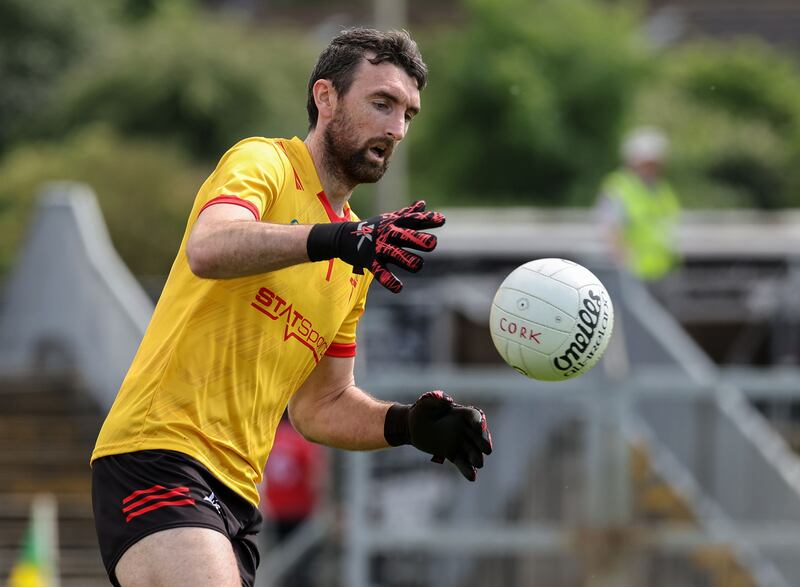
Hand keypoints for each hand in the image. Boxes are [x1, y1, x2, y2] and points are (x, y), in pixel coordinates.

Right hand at [306, 200, 444, 292]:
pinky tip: (399, 287)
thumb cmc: (373, 228)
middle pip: (406, 237)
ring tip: (417, 265)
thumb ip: (408, 214)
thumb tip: (423, 203)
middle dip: (419, 240)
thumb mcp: (390, 219)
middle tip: (432, 243)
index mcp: (395, 225)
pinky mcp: (371, 262)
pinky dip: (390, 281)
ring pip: (397, 256)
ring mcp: (380, 249)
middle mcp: (389, 235)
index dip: (428, 220)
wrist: (343, 237)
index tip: (442, 220)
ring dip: (409, 261)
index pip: (413, 220)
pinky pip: (381, 273)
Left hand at [384, 391, 492, 480]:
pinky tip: (472, 477)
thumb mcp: (427, 401)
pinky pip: (462, 462)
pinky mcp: (452, 453)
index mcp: (461, 413)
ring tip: (478, 464)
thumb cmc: (421, 410)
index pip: (474, 416)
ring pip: (473, 451)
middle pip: (480, 435)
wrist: (412, 426)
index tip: (479, 428)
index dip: (479, 421)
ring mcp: (460, 442)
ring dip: (477, 457)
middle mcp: (464, 428)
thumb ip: (437, 399)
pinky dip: (467, 470)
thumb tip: (448, 400)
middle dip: (484, 442)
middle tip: (487, 449)